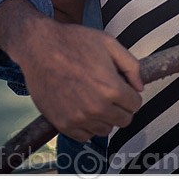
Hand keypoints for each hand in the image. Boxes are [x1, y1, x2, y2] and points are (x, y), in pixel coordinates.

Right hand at [21, 20, 142, 141]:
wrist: (39, 47)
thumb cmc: (74, 42)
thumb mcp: (109, 43)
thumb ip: (131, 65)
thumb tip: (139, 87)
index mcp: (111, 88)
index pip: (135, 105)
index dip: (130, 93)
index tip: (120, 86)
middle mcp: (97, 108)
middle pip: (123, 120)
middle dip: (120, 106)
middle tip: (108, 92)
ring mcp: (79, 118)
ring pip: (105, 130)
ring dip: (104, 117)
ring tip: (93, 98)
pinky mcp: (62, 124)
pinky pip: (85, 136)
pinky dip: (87, 126)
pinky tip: (81, 108)